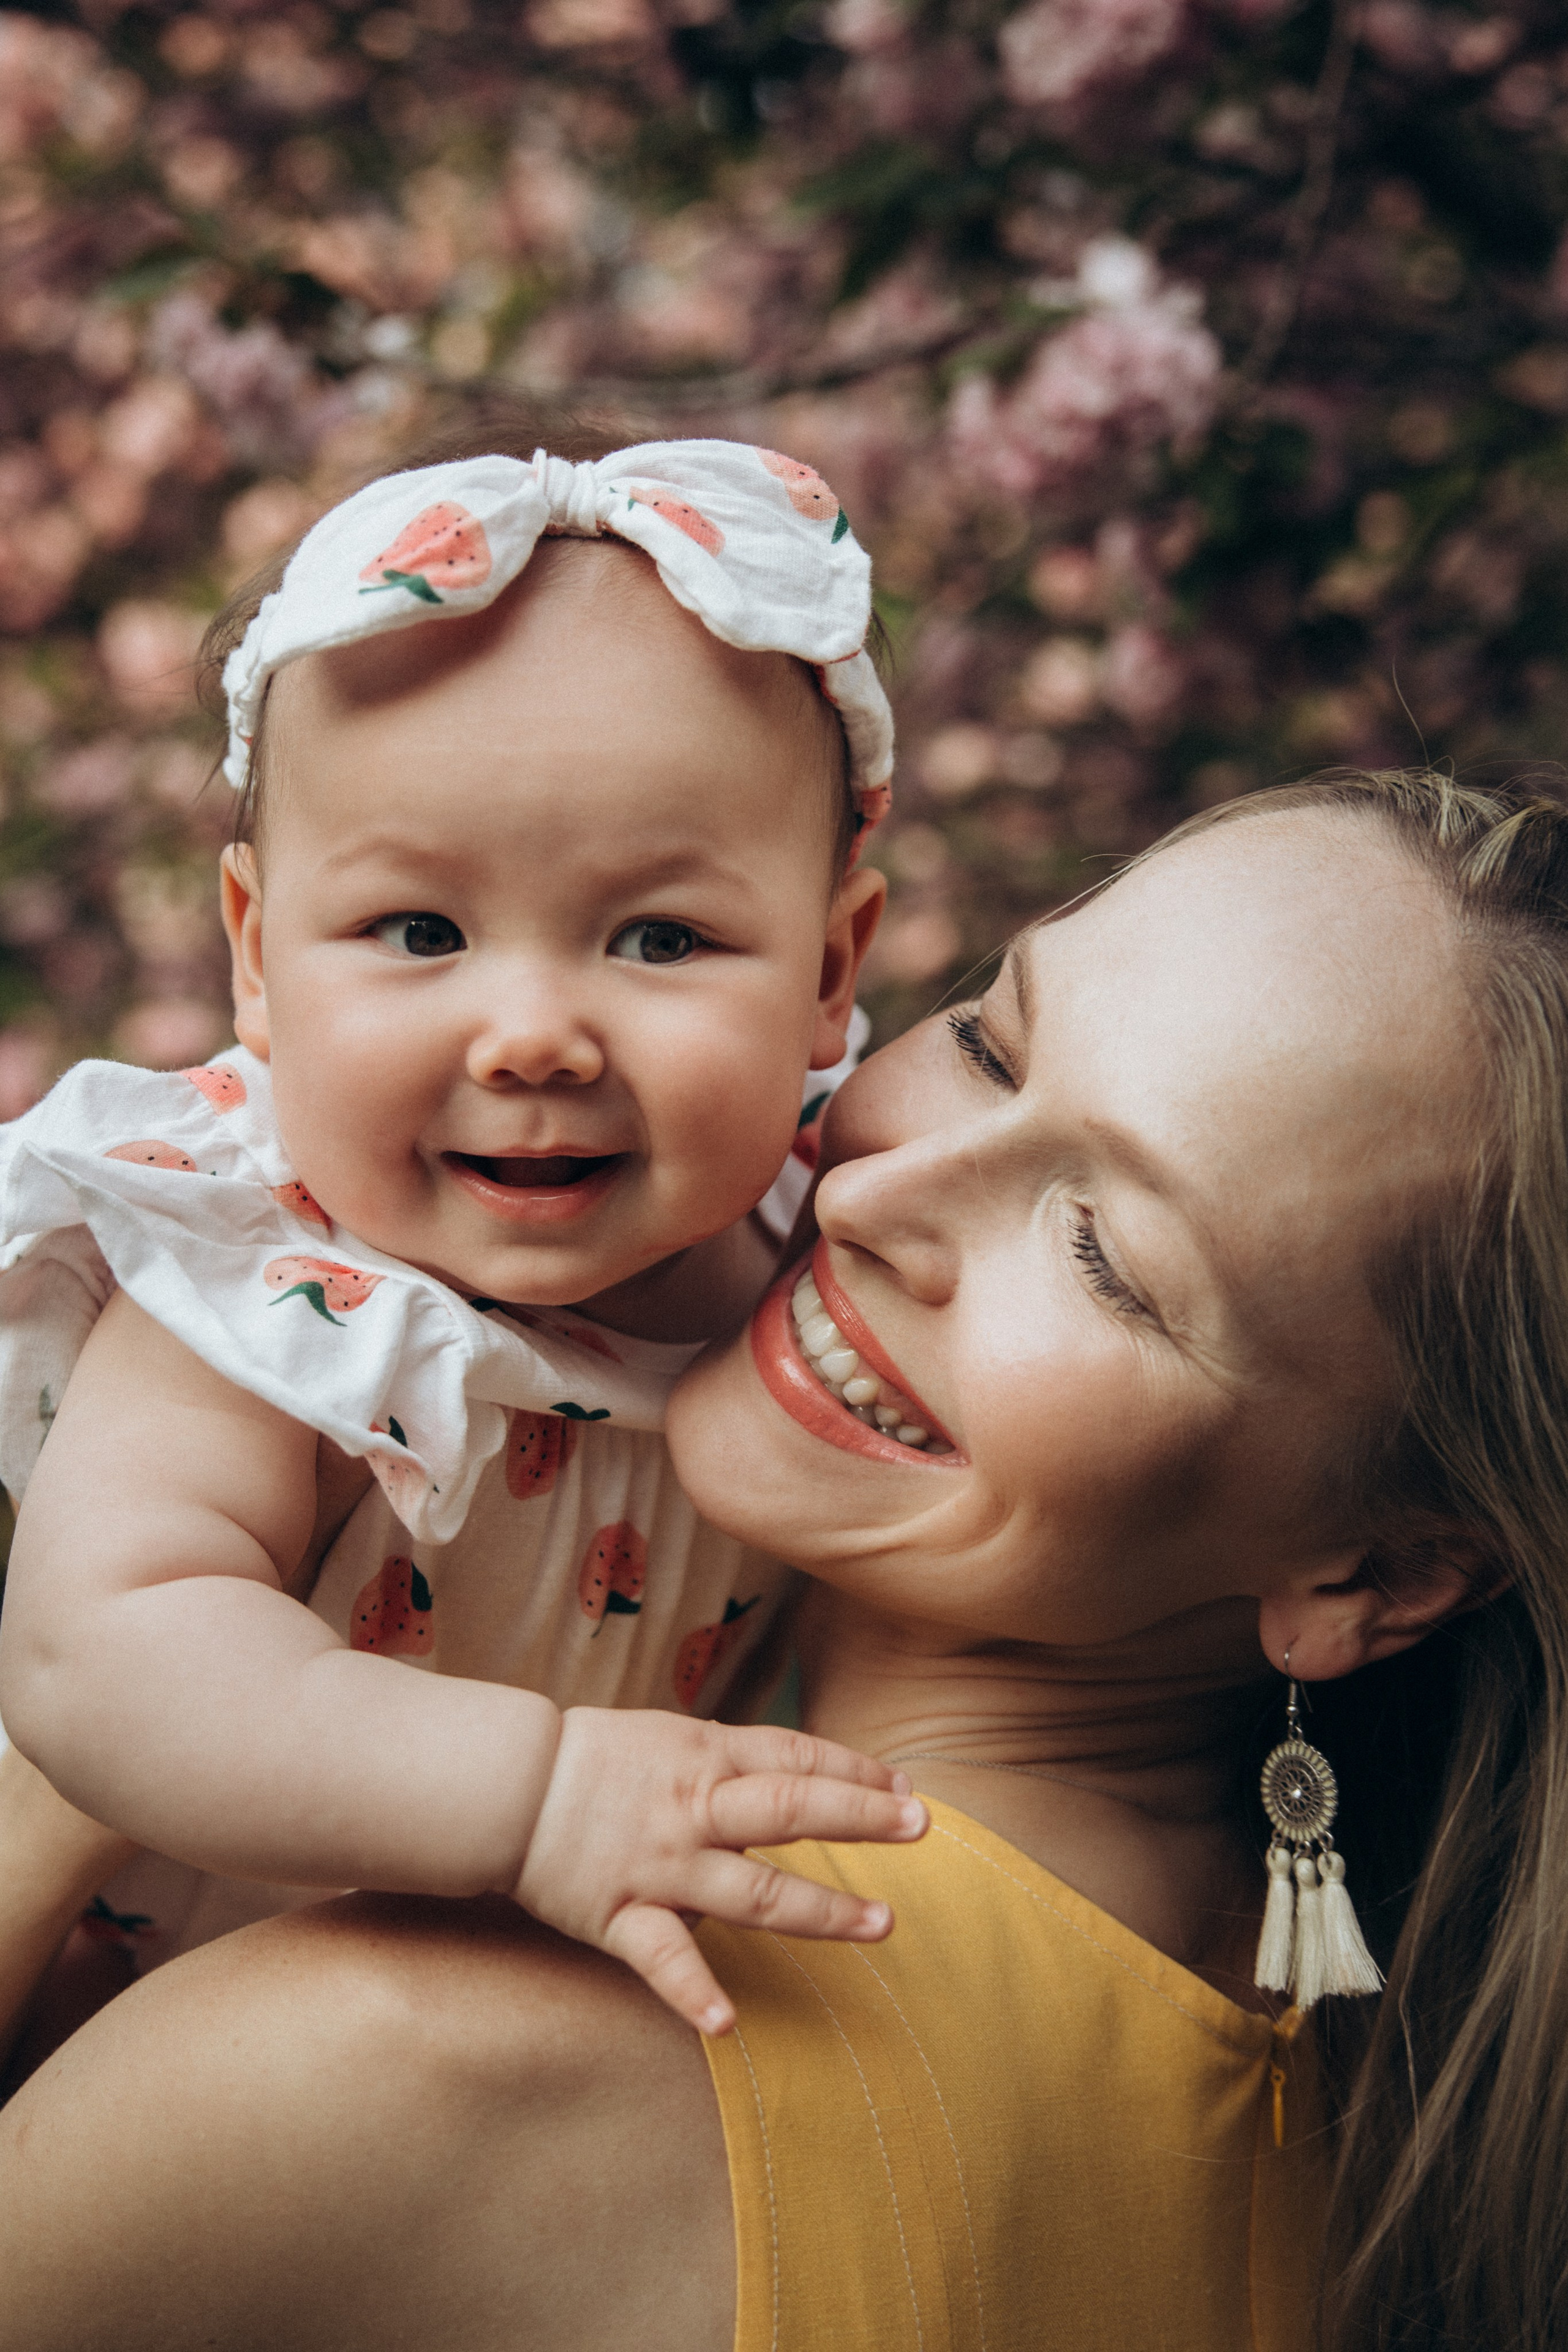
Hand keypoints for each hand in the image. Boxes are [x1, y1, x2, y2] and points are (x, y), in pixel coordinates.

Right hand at [511, 1708, 925, 2034]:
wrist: (509, 1784)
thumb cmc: (592, 1759)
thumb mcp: (668, 1738)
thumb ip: (725, 1761)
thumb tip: (785, 1775)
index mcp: (705, 1756)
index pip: (795, 1758)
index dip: (854, 1771)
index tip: (905, 1788)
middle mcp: (693, 1809)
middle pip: (789, 1809)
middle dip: (859, 1817)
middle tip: (921, 1828)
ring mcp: (661, 1864)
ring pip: (752, 1890)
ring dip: (819, 1912)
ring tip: (880, 1925)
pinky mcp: (621, 1915)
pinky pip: (663, 1958)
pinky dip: (693, 1991)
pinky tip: (727, 2023)